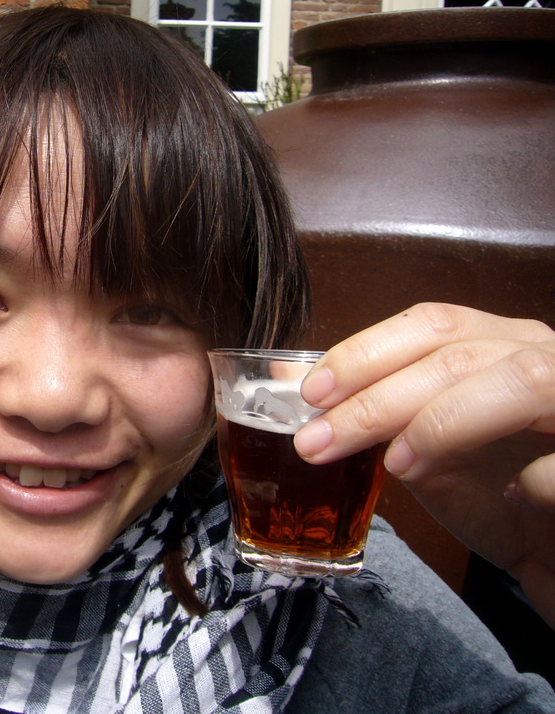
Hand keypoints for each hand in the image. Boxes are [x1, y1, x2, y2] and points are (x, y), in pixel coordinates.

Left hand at [293, 303, 554, 625]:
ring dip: (444, 421)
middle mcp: (545, 359)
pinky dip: (537, 479)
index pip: (431, 325)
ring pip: (520, 381)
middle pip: (457, 354)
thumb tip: (296, 388)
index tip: (311, 392)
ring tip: (397, 464)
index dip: (366, 352)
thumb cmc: (501, 500)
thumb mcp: (429, 456)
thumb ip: (383, 419)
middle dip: (378, 398)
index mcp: (501, 347)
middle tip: (319, 439)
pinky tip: (510, 497)